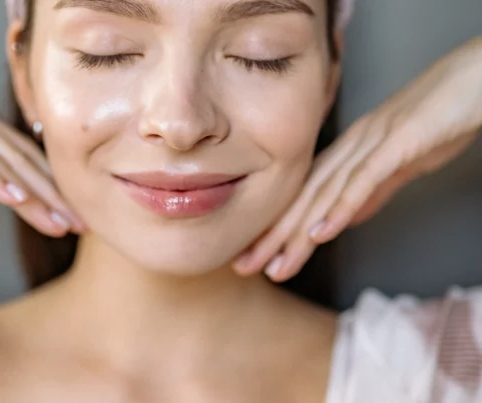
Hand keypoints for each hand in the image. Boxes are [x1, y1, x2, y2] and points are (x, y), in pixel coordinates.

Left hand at [234, 35, 481, 280]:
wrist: (471, 82)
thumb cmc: (437, 121)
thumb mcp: (397, 165)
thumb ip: (370, 191)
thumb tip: (343, 218)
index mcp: (348, 154)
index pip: (305, 196)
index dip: (277, 227)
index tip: (255, 256)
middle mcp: (350, 149)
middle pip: (304, 198)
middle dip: (273, 237)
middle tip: (245, 267)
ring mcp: (370, 145)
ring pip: (325, 194)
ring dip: (298, 232)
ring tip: (274, 264)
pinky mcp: (396, 143)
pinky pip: (364, 180)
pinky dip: (341, 208)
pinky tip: (322, 234)